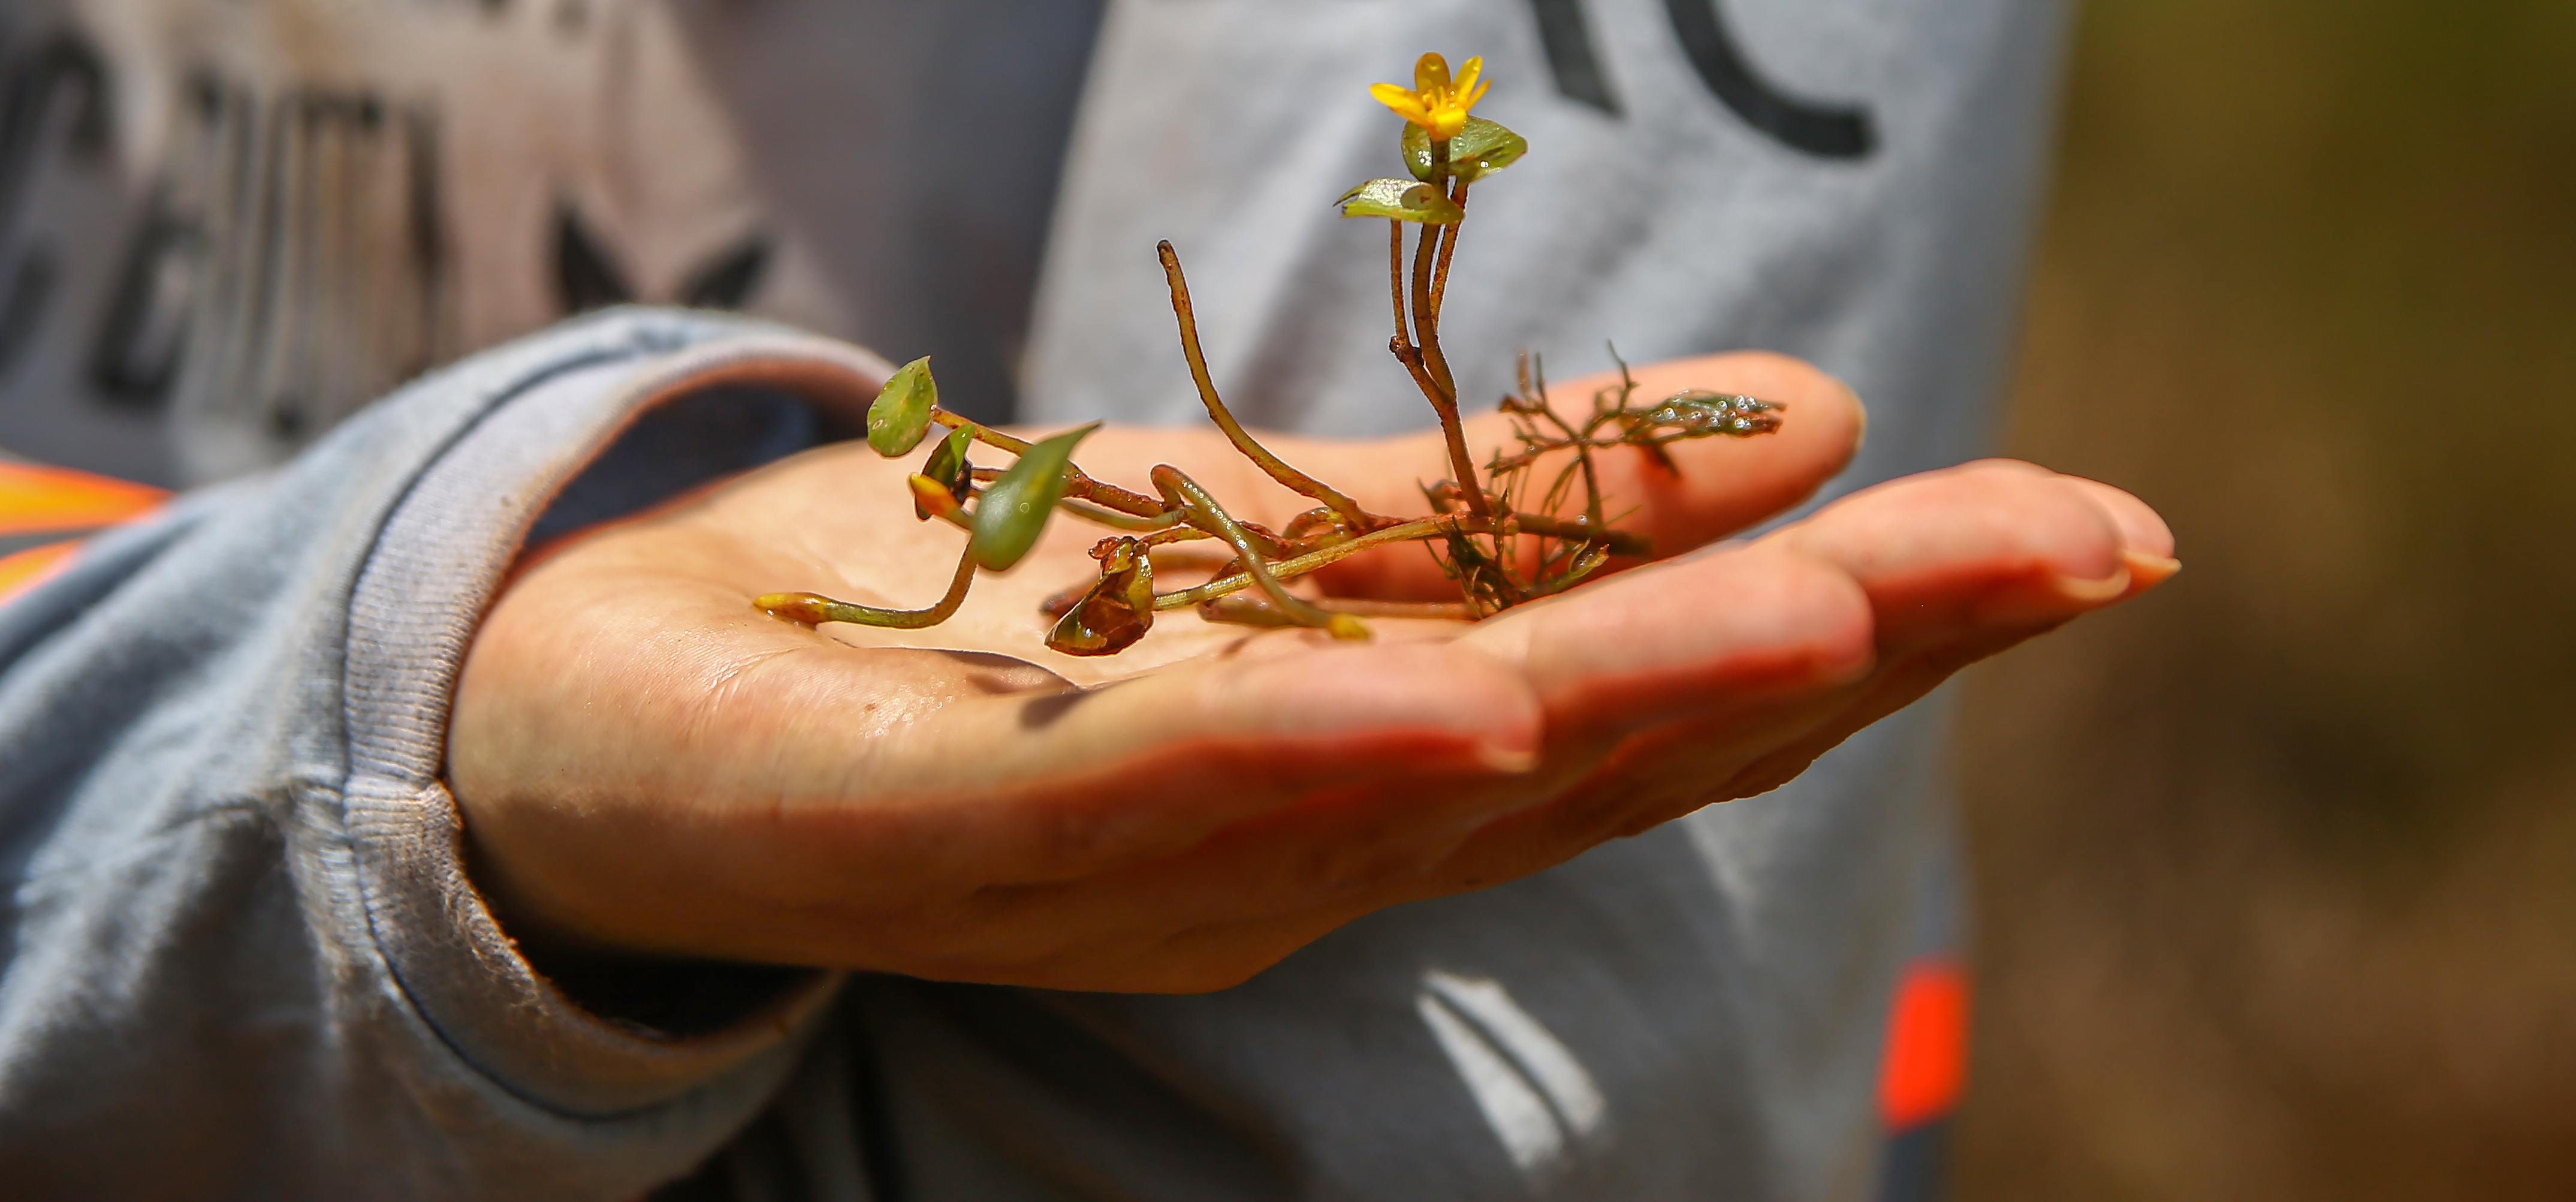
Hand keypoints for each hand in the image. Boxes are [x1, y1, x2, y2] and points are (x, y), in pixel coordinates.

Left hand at [447, 352, 2174, 991]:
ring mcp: (1133, 862)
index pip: (1672, 689)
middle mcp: (1302, 839)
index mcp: (1388, 756)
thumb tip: (1802, 426)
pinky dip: (1306, 756)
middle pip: (1601, 746)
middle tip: (2071, 548)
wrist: (619, 695)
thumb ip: (1510, 505)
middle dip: (1840, 646)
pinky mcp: (944, 836)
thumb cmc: (976, 620)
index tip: (2101, 531)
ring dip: (1631, 693)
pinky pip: (1138, 799)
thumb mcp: (1268, 523)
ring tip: (1838, 602)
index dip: (1894, 618)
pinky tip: (1456, 708)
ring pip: (1416, 786)